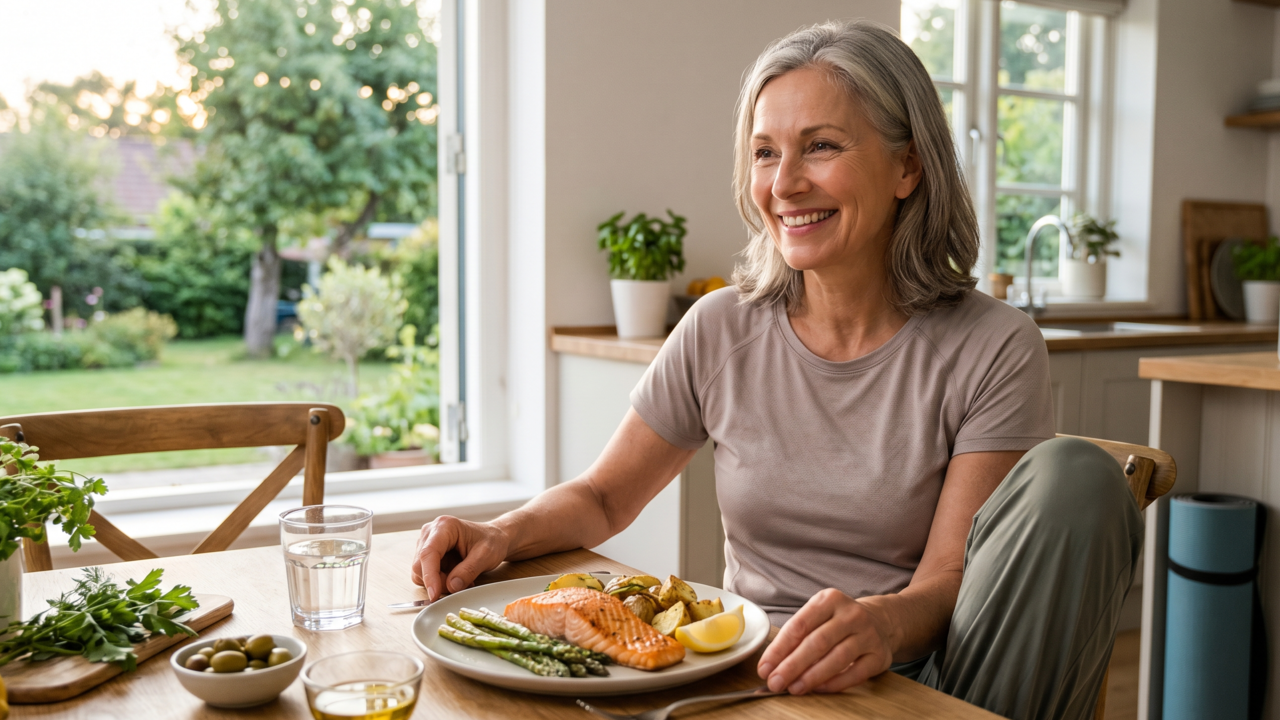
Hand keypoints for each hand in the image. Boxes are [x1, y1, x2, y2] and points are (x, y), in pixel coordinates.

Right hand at [410, 515, 510, 601]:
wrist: (494, 538)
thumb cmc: (491, 541)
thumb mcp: (485, 556)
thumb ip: (468, 571)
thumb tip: (451, 586)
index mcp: (444, 526)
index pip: (428, 553)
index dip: (429, 575)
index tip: (434, 594)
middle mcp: (430, 532)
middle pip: (420, 565)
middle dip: (438, 581)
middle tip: (462, 584)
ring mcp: (426, 543)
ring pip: (421, 572)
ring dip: (439, 581)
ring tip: (462, 577)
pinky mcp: (427, 554)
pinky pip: (425, 574)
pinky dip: (439, 580)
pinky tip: (456, 575)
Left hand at [756, 589, 894, 694]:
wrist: (880, 620)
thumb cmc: (838, 621)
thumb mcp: (818, 616)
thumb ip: (797, 636)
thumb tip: (772, 665)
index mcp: (829, 600)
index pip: (799, 625)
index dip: (779, 649)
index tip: (765, 667)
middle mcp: (851, 614)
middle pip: (817, 642)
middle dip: (792, 665)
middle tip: (775, 682)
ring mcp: (868, 634)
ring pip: (837, 658)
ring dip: (811, 676)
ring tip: (794, 688)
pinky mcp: (879, 655)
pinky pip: (855, 673)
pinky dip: (834, 683)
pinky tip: (818, 689)